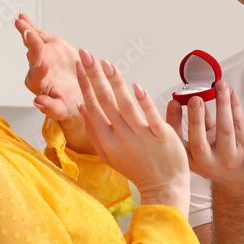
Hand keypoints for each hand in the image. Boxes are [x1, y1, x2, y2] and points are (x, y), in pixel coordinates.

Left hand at [16, 14, 93, 153]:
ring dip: (26, 31)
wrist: (81, 91)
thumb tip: (37, 103)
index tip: (44, 64)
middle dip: (32, 45)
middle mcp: (38, 69)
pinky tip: (22, 17)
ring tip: (21, 22)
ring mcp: (43, 55)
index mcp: (40, 85)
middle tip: (30, 35)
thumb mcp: (63, 110)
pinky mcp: (50, 46)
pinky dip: (30, 25)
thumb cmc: (70, 105)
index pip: (36, 77)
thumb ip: (50, 107)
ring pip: (33, 42)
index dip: (39, 70)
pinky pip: (38, 34)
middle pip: (33, 56)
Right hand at [76, 50, 189, 214]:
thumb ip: (95, 130)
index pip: (92, 107)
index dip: (85, 85)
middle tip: (85, 55)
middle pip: (104, 102)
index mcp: (107, 142)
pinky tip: (136, 86)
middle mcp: (121, 139)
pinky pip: (150, 116)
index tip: (79, 66)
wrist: (164, 188)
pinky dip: (143, 101)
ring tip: (106, 63)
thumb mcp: (109, 154)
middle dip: (93, 76)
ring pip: (125, 106)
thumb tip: (82, 106)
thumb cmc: (137, 169)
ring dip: (114, 83)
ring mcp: (141, 138)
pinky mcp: (161, 137)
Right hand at [166, 80, 243, 195]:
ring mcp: (228, 158)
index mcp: (192, 160)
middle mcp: (208, 163)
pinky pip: (239, 123)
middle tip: (195, 98)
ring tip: (220, 85)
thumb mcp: (202, 146)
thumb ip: (198, 124)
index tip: (173, 102)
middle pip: (200, 140)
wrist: (242, 180)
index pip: (178, 141)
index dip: (174, 121)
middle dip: (197, 117)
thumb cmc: (218, 159)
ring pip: (225, 129)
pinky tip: (231, 91)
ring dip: (222, 104)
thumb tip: (190, 97)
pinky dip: (235, 105)